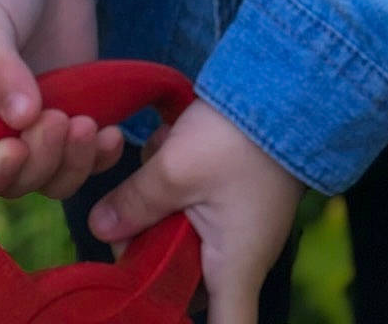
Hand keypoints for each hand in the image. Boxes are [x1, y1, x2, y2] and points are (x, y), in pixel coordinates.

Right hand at [0, 0, 126, 200]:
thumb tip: (21, 118)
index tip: (16, 149)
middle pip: (14, 182)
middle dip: (40, 161)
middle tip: (60, 119)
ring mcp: (36, 125)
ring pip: (53, 177)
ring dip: (73, 164)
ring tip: (88, 125)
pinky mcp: (74, 111)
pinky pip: (86, 156)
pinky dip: (100, 156)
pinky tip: (112, 134)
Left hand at [87, 99, 305, 323]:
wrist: (288, 85)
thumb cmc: (237, 140)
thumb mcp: (176, 170)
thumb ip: (136, 203)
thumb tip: (99, 229)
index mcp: (234, 269)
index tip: (149, 310)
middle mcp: (238, 256)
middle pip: (182, 279)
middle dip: (149, 247)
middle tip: (129, 212)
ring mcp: (236, 223)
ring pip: (180, 233)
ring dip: (160, 202)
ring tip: (160, 159)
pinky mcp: (232, 193)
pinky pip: (191, 202)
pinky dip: (175, 179)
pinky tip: (171, 144)